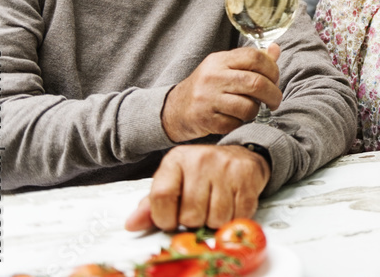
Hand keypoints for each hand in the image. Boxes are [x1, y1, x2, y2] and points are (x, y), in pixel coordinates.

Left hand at [124, 144, 269, 231]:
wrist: (241, 154)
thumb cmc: (202, 173)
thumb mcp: (173, 182)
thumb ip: (151, 205)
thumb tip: (131, 225)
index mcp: (176, 159)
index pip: (161, 197)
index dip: (165, 218)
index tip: (172, 220)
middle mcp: (201, 159)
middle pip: (190, 214)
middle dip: (194, 221)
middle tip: (199, 210)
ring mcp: (226, 167)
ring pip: (216, 219)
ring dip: (215, 221)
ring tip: (215, 207)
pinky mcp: (248, 176)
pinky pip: (239, 214)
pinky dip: (235, 218)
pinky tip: (231, 205)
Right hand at [162, 44, 281, 142]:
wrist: (174, 109)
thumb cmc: (207, 87)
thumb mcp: (225, 67)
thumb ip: (250, 60)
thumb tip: (276, 49)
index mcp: (220, 60)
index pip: (255, 57)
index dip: (273, 69)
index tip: (275, 80)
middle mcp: (212, 77)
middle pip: (256, 83)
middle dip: (273, 94)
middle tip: (275, 101)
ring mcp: (207, 99)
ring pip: (248, 107)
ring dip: (256, 111)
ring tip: (252, 110)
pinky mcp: (205, 119)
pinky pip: (235, 124)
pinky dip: (240, 123)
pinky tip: (235, 119)